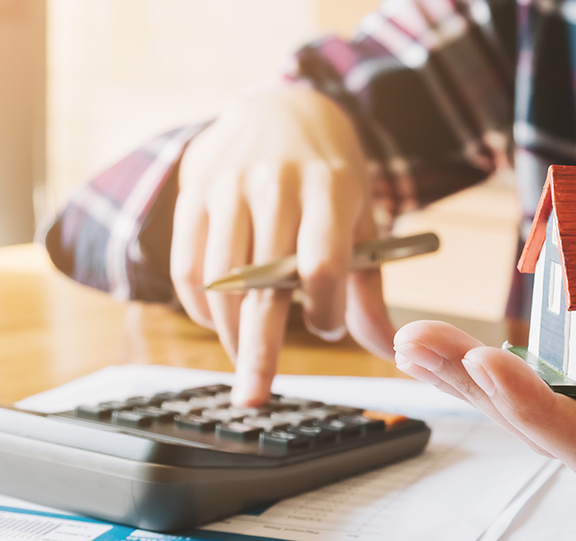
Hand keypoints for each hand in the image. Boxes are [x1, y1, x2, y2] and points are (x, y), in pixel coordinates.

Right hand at [171, 85, 394, 405]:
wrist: (281, 107)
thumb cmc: (331, 175)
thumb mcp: (361, 219)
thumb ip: (368, 287)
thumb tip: (388, 352)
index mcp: (328, 188)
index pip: (321, 264)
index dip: (325, 309)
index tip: (328, 326)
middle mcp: (274, 185)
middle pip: (262, 284)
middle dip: (257, 348)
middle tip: (254, 397)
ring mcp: (228, 188)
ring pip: (219, 281)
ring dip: (228, 332)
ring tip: (244, 356)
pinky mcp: (193, 194)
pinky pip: (187, 267)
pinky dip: (200, 307)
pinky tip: (218, 321)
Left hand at [393, 267, 575, 504]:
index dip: (549, 416)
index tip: (494, 367)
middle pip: (561, 438)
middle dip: (487, 397)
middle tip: (420, 345)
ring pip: (549, 415)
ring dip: (479, 383)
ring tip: (416, 343)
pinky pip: (561, 386)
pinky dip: (506, 367)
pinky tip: (454, 344)